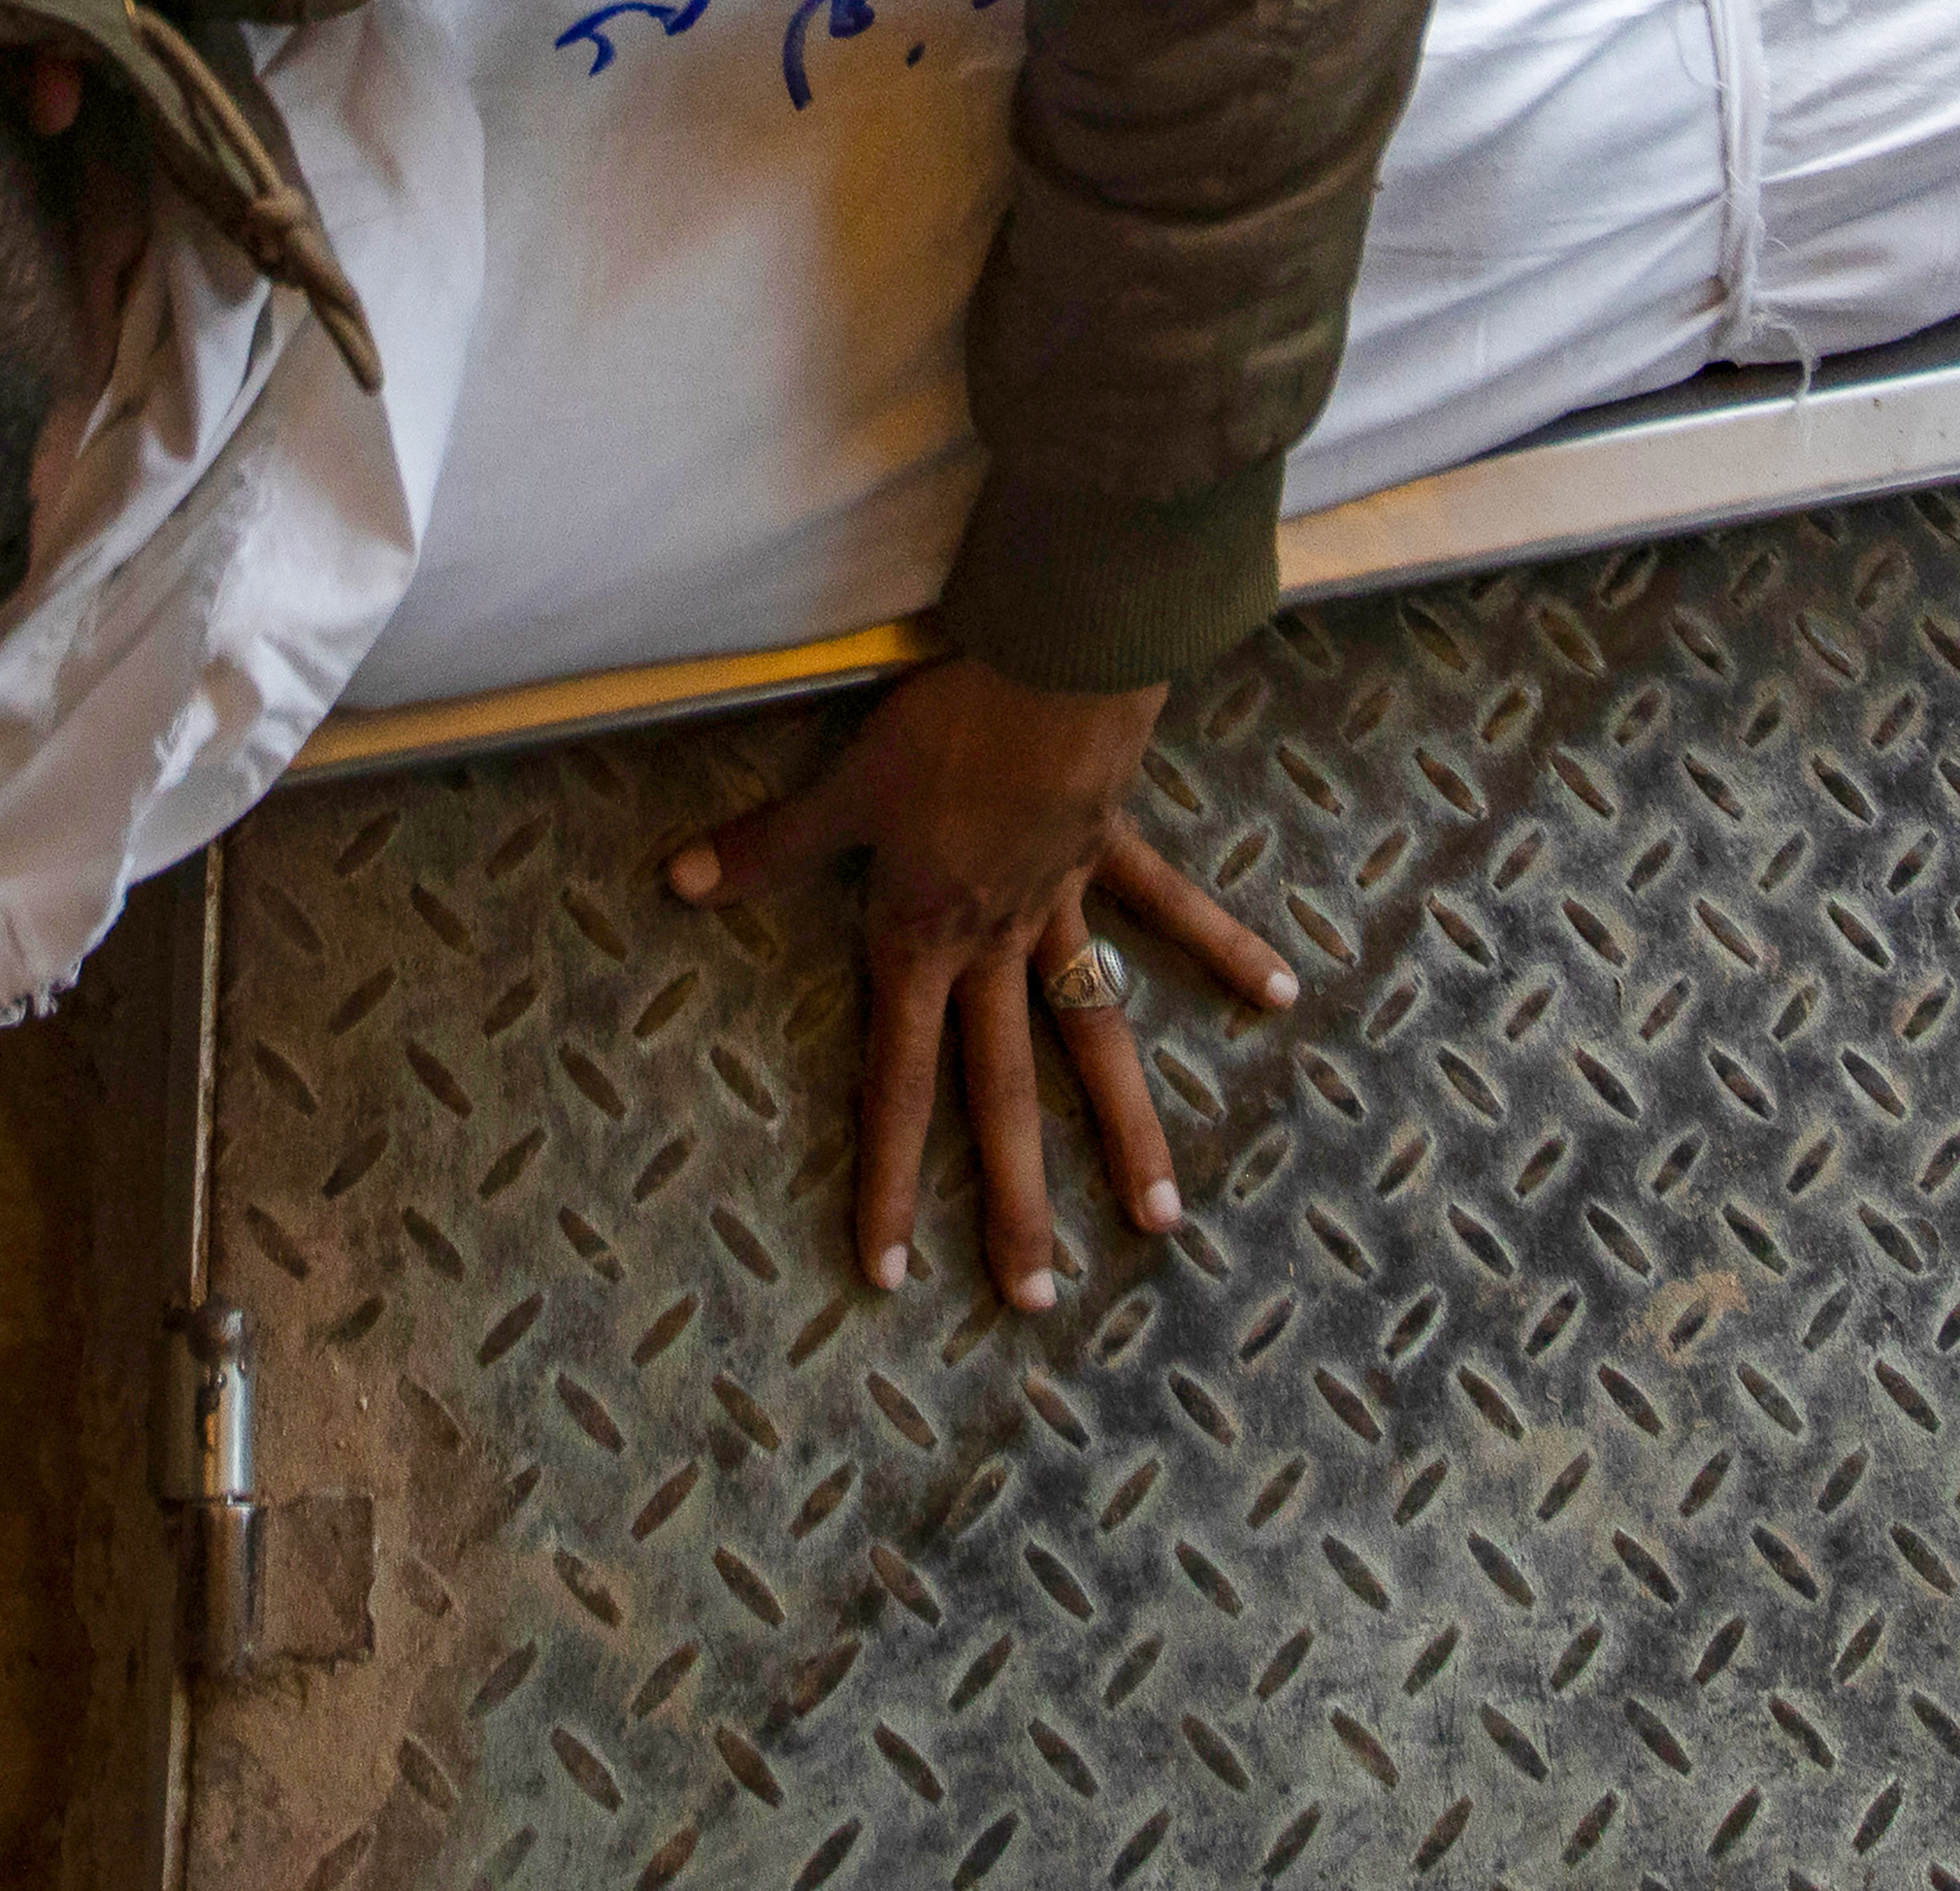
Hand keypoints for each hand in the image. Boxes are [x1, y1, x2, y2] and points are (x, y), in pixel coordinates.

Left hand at [665, 658, 1301, 1307]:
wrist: (1051, 656)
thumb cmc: (942, 720)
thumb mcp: (844, 788)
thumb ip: (768, 847)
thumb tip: (678, 882)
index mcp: (924, 943)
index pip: (897, 1089)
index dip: (887, 1183)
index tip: (888, 1275)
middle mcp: (996, 946)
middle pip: (1003, 1095)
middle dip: (1016, 1203)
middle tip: (1036, 1302)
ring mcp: (1063, 906)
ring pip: (1094, 1036)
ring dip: (1128, 1129)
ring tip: (1160, 1220)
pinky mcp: (1110, 852)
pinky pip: (1172, 910)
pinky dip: (1224, 946)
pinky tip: (1281, 993)